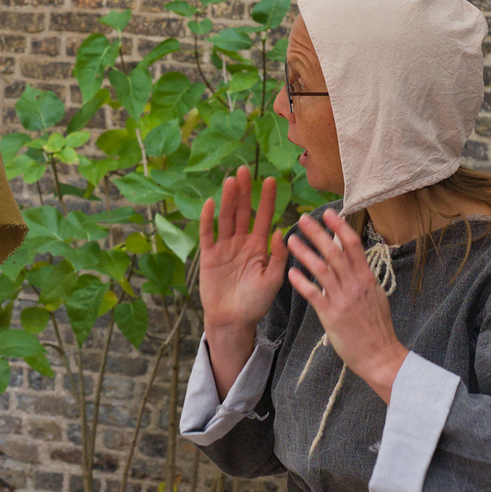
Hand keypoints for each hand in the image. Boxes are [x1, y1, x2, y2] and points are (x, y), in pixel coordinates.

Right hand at [199, 169, 290, 395]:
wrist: (233, 321)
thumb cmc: (256, 303)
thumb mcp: (273, 280)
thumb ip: (279, 257)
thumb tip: (282, 231)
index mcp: (259, 247)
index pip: (264, 218)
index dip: (267, 199)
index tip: (271, 180)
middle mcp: (241, 243)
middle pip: (242, 212)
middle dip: (244, 191)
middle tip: (245, 170)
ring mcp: (224, 248)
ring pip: (226, 218)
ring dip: (227, 199)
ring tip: (230, 180)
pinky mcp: (208, 256)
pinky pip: (207, 234)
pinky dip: (208, 219)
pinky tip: (210, 203)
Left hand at [285, 209, 408, 401]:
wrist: (380, 355)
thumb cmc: (377, 327)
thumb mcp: (375, 296)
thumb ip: (362, 276)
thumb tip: (354, 258)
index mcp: (367, 278)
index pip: (353, 246)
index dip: (340, 227)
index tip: (329, 213)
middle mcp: (355, 285)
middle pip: (334, 252)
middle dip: (317, 233)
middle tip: (303, 219)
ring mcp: (343, 299)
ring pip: (321, 269)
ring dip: (304, 252)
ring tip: (290, 239)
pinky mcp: (332, 315)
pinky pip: (314, 294)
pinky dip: (302, 282)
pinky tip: (290, 272)